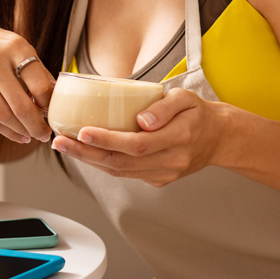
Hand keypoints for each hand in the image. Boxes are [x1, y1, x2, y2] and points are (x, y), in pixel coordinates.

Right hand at [0, 17, 55, 144]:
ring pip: (4, 115)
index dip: (49, 104)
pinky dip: (5, 131)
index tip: (54, 113)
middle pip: (21, 105)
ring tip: (32, 136)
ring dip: (22, 131)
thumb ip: (35, 67)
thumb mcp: (14, 45)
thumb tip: (55, 92)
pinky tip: (16, 134)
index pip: (39, 84)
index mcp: (14, 47)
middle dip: (37, 125)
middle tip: (45, 134)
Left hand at [50, 87, 228, 186]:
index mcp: (179, 137)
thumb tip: (141, 120)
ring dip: (90, 161)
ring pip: (121, 172)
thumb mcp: (186, 98)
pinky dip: (104, 164)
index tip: (82, 132)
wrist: (218, 138)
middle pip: (122, 162)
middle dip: (87, 153)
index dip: (107, 140)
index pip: (137, 144)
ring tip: (65, 146)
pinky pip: (127, 174)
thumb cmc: (197, 112)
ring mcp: (165, 174)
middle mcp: (171, 160)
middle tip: (60, 141)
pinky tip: (87, 153)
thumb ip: (164, 107)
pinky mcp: (159, 180)